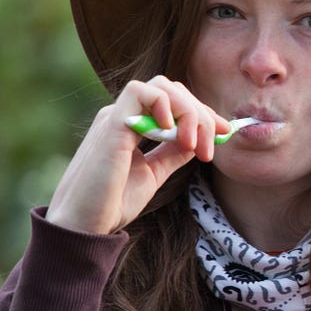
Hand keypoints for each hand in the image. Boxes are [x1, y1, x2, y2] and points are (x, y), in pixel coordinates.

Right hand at [46, 76, 229, 234]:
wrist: (85, 223)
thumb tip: (200, 138)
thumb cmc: (112, 202)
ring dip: (189, 111)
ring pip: (162, 86)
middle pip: (172, 90)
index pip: (174, 102)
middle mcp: (125, 115)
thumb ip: (173, 153)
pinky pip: (140, 91)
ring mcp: (117, 116)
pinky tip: (174, 134)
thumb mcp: (153, 174)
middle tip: (212, 145)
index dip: (203, 113)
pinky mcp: (111, 124)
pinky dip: (165, 105)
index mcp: (134, 125)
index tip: (225, 132)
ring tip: (193, 145)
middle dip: (202, 114)